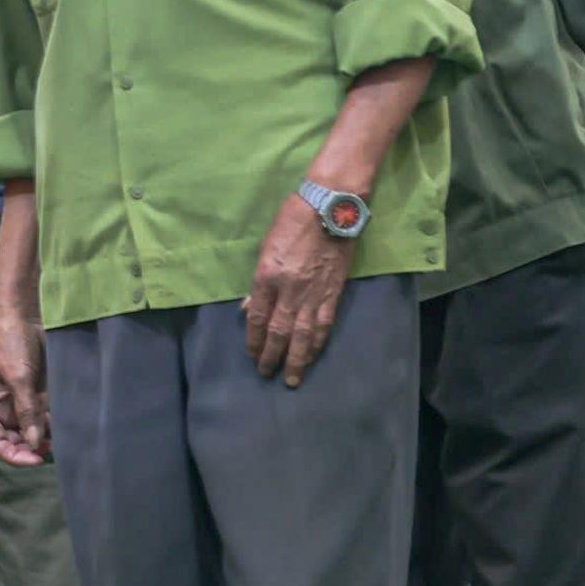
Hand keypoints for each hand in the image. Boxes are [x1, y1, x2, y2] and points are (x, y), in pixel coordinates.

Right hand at [0, 307, 50, 464]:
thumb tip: (35, 443)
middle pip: (15, 440)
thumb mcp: (18, 377)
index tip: (37, 458)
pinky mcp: (36, 393)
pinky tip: (66, 423)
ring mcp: (20, 401)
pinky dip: (53, 423)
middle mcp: (2, 408)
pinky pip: (43, 416)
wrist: (23, 313)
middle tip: (54, 449)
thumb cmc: (11, 343)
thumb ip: (27, 410)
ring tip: (62, 436)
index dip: (14, 455)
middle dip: (32, 447)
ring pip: (31, 430)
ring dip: (45, 436)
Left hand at [246, 193, 353, 385]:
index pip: (258, 317)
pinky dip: (317, 343)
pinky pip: (324, 325)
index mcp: (268, 276)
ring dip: (297, 359)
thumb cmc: (291, 221)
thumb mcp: (265, 248)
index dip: (254, 338)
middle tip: (266, 373)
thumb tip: (250, 309)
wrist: (331, 207)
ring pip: (304, 335)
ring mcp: (314, 293)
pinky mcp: (334, 292)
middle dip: (272, 356)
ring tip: (291, 378)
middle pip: (280, 331)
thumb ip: (258, 282)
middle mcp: (290, 290)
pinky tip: (312, 356)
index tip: (252, 354)